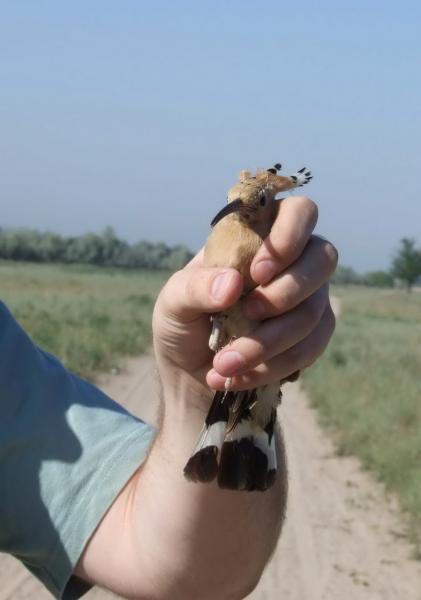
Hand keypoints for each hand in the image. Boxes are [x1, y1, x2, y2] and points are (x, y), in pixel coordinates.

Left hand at [153, 195, 337, 406]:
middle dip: (286, 292)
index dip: (290, 235)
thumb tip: (232, 285)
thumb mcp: (174, 302)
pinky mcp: (312, 336)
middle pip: (323, 258)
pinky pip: (311, 348)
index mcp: (259, 237)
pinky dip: (273, 365)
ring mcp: (307, 299)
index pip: (299, 212)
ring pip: (315, 311)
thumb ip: (195, 288)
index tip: (258, 272)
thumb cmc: (183, 322)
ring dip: (269, 342)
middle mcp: (292, 262)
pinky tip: (240, 376)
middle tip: (246, 313)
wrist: (190, 372)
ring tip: (225, 363)